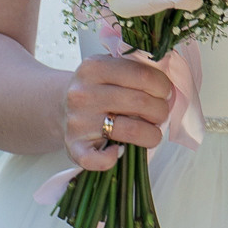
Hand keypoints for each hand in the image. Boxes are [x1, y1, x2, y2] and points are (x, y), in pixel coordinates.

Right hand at [61, 53, 174, 167]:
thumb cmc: (97, 88)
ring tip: (151, 132)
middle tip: (159, 113)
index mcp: (94, 67)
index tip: (164, 93)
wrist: (59, 106)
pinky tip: (119, 151)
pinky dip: (112, 159)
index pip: (142, 75)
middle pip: (141, 102)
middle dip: (160, 110)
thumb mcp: (110, 68)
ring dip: (152, 135)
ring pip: (132, 130)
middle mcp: (83, 93)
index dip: (163, 86)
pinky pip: (97, 160)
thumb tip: (169, 84)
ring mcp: (77, 121)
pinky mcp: (73, 146)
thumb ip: (136, 69)